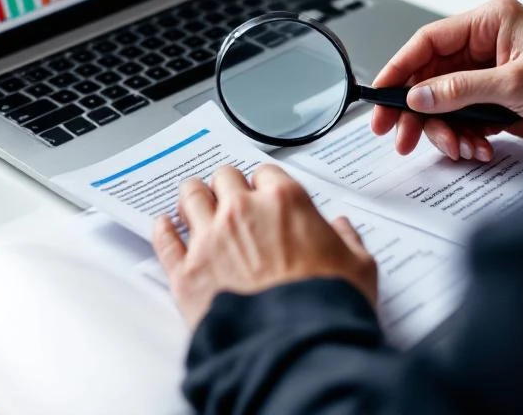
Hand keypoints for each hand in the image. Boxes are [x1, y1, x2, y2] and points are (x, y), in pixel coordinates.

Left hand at [152, 164, 377, 327]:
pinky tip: (165, 227)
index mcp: (285, 202)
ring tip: (195, 206)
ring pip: (189, 196)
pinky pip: (164, 239)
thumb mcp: (359, 267)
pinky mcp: (185, 271)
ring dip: (194, 199)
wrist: (296, 349)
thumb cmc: (326, 308)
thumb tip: (341, 229)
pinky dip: (163, 230)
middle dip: (227, 188)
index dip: (264, 186)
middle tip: (230, 201)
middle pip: (223, 178)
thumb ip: (347, 240)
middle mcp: (242, 212)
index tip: (263, 196)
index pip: (265, 173)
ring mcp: (209, 239)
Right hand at [372, 0, 522, 160]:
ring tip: (457, 149)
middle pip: (429, 76)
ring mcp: (487, 74)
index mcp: (489, 24)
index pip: (428, 42)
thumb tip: (419, 96)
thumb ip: (460, 89)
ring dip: (443, 130)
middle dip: (416, 110)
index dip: (399, 68)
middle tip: (399, 136)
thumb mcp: (514, 83)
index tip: (381, 94)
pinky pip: (462, 118)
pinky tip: (477, 149)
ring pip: (442, 102)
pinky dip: (463, 138)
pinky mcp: (493, 100)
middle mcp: (484, 46)